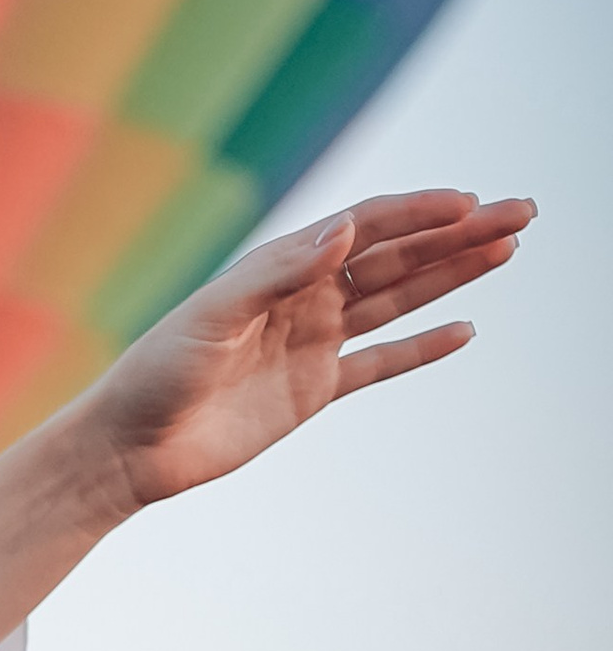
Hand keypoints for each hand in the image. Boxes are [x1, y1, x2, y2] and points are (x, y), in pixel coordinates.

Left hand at [0, 186, 533, 648]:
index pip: (365, 228)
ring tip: (507, 250)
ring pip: (397, 300)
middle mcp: (303, 297)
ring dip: (451, 275)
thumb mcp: (212, 318)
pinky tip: (464, 331)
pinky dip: (420, 348)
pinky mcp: (313, 391)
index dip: (418, 213)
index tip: (470, 202)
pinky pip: (379, 363)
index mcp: (279, 269)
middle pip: (395, 257)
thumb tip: (342, 230)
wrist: (129, 447)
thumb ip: (278, 273)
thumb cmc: (155, 373)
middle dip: (457, 234)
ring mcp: (312, 343)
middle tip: (522, 213)